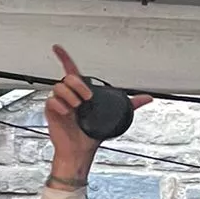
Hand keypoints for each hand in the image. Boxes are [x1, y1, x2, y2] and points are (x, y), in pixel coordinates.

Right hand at [46, 45, 150, 183]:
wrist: (81, 150)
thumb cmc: (91, 134)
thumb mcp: (112, 116)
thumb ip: (129, 105)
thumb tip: (147, 98)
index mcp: (80, 92)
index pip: (71, 70)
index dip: (64, 58)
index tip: (57, 48)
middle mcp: (68, 95)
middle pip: (68, 77)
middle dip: (79, 85)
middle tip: (87, 99)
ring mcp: (59, 103)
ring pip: (59, 87)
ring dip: (71, 96)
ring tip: (78, 108)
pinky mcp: (52, 112)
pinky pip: (52, 101)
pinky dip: (61, 106)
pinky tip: (68, 113)